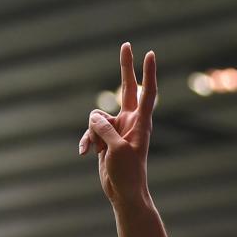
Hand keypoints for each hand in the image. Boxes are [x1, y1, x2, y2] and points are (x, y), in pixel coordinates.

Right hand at [78, 42, 157, 204]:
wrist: (123, 192)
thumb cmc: (128, 173)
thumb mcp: (116, 149)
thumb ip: (105, 129)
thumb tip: (94, 117)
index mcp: (141, 123)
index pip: (147, 93)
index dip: (148, 73)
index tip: (150, 54)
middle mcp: (130, 121)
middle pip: (126, 88)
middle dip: (125, 67)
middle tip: (126, 44)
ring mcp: (117, 128)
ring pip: (96, 117)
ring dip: (92, 133)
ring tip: (99, 150)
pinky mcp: (105, 137)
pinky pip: (90, 131)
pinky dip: (86, 141)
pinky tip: (85, 154)